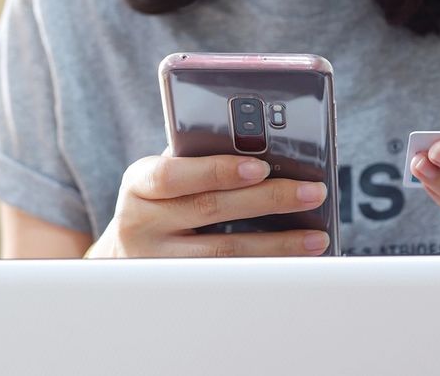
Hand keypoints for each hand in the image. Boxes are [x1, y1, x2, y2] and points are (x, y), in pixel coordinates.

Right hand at [85, 154, 329, 257]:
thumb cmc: (160, 201)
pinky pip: (228, 279)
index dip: (216, 171)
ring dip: (276, 244)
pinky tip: (294, 261)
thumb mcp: (167, 174)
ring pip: (222, 254)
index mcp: (139, 184)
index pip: (173, 175)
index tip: (260, 167)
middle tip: (310, 192)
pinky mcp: (178, 288)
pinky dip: (265, 267)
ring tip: (315, 236)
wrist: (124, 252)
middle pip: (209, 211)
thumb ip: (199, 159)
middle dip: (267, 200)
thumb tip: (265, 152)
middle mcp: (142, 224)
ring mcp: (158, 262)